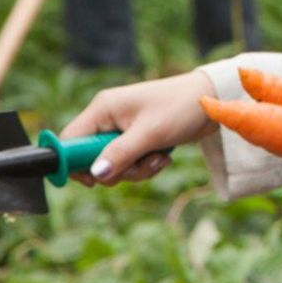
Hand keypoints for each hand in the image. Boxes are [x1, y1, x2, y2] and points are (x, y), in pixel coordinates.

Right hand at [59, 71, 217, 184]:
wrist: (212, 101)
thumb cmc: (181, 108)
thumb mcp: (150, 133)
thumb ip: (120, 154)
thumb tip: (95, 175)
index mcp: (103, 109)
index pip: (69, 141)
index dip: (74, 164)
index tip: (93, 181)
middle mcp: (108, 118)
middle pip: (91, 159)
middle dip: (117, 170)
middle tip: (140, 165)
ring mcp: (122, 128)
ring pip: (112, 165)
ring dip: (136, 170)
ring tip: (159, 159)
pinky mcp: (136, 138)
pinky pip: (129, 163)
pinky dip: (145, 166)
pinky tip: (163, 157)